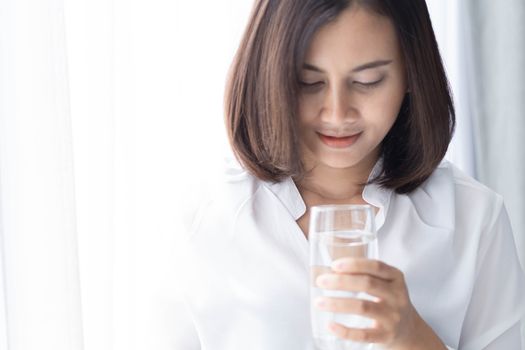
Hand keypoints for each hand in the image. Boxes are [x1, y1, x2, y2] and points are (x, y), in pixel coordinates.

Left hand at [314, 258, 445, 349]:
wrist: (409, 331)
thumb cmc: (388, 301)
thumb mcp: (386, 283)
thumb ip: (365, 274)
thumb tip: (328, 270)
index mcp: (396, 278)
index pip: (376, 266)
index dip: (354, 264)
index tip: (334, 265)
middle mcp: (397, 296)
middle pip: (367, 284)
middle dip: (341, 282)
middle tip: (320, 281)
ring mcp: (393, 317)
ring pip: (363, 307)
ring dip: (337, 304)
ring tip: (318, 302)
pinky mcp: (387, 336)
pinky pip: (364, 334)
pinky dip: (345, 330)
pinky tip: (330, 325)